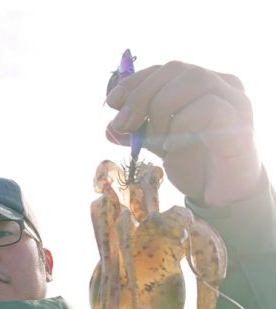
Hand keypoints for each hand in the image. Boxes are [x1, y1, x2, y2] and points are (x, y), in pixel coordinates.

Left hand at [106, 60, 262, 207]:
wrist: (225, 197)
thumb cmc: (197, 167)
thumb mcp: (161, 145)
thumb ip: (140, 132)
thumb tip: (110, 127)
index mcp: (203, 84)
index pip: (166, 69)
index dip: (136, 82)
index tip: (111, 103)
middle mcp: (222, 84)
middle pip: (177, 69)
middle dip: (142, 95)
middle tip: (124, 125)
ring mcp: (235, 100)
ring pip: (194, 80)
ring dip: (162, 108)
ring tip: (154, 140)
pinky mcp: (239, 121)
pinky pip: (207, 108)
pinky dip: (181, 125)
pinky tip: (172, 147)